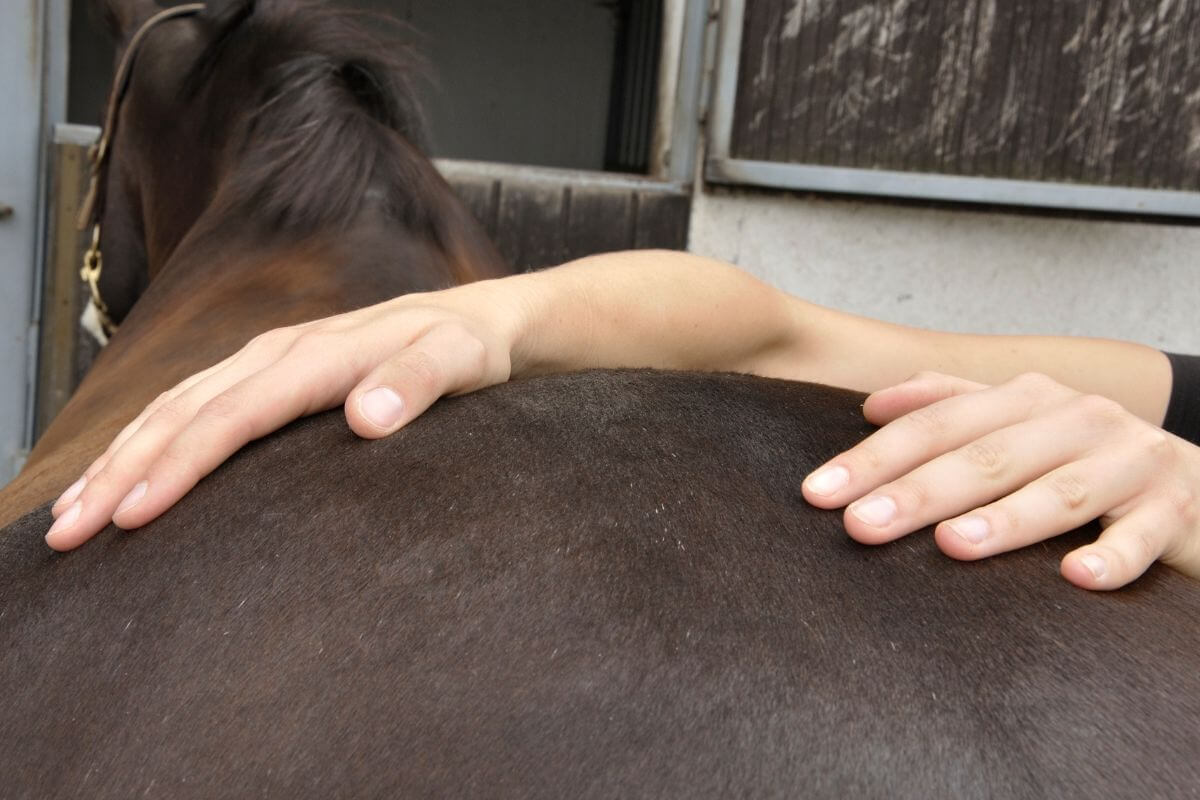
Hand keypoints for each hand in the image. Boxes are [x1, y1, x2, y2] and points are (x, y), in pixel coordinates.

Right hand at [44, 282, 522, 550]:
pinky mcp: (268, 370)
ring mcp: (267, 358)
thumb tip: (366, 419)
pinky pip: (192, 401)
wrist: (475, 319)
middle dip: (120, 471)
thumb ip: (416, 385)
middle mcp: (279, 351)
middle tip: (69, 535)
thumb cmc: (468, 348)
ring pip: (173, 405)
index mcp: (318, 355)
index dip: (180, 464)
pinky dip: (147, 438)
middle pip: (182, 411)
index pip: (234, 415)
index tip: (133, 513)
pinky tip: (123, 471)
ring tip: (70, 514)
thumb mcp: (459, 361)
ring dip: (118, 458)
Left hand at [801, 371, 1199, 589]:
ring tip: (953, 545)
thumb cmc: (1085, 457)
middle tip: (860, 525)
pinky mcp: (1177, 509)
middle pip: (985, 457)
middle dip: (918, 492)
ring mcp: (1130, 461)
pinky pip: (1144, 536)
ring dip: (1006, 520)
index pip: (936, 425)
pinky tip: (1076, 578)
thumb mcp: (1020, 420)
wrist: (1197, 482)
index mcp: (1026, 398)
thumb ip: (950, 403)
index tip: (818, 492)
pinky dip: (1113, 556)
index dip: (875, 457)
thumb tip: (871, 404)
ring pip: (1060, 493)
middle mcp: (1076, 419)